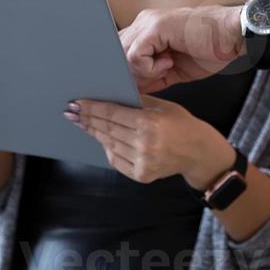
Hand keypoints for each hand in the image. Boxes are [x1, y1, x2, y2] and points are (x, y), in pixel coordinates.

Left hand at [68, 95, 234, 188]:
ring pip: (109, 145)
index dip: (92, 108)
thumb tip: (110, 94)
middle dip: (87, 120)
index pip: (112, 114)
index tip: (77, 103)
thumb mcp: (162, 106)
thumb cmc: (181, 124)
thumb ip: (137, 101)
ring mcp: (143, 162)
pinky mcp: (142, 175)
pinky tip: (103, 140)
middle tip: (71, 113)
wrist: (199, 152)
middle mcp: (145, 144)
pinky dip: (109, 149)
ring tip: (83, 124)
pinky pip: (117, 161)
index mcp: (150, 123)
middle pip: (107, 130)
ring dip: (95, 134)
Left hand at [120, 6, 243, 93]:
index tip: (138, 87)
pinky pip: (135, 55)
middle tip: (152, 81)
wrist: (234, 36)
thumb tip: (133, 90)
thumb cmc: (211, 51)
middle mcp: (145, 23)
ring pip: (122, 55)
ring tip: (165, 69)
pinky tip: (169, 64)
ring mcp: (149, 23)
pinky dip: (149, 68)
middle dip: (130, 75)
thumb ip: (152, 75)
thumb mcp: (175, 70)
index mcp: (149, 30)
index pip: (120, 52)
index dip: (126, 72)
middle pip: (117, 54)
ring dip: (141, 71)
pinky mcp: (156, 27)